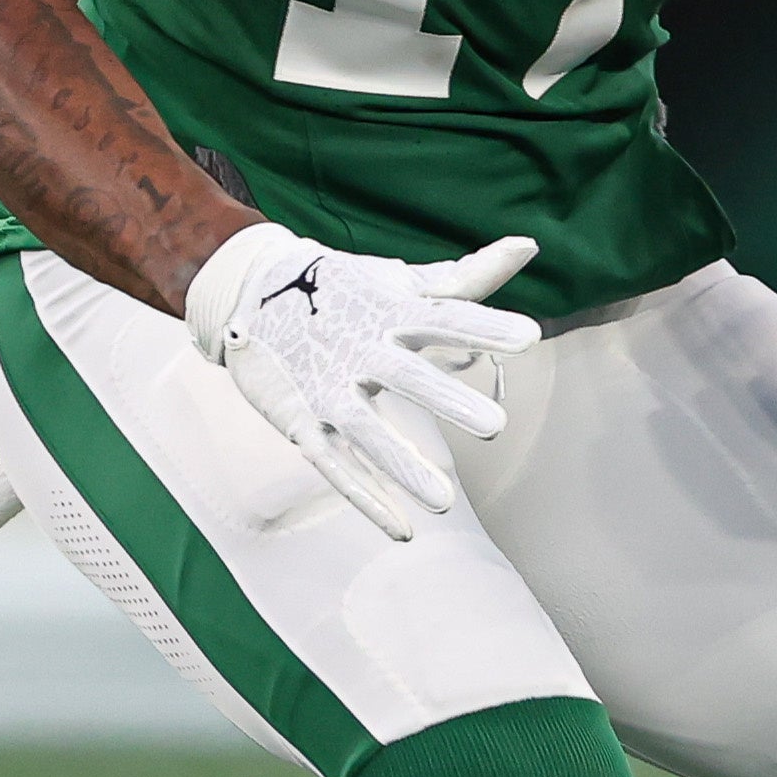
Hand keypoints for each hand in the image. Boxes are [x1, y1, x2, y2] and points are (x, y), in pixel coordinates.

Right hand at [182, 222, 536, 539]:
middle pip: (404, 375)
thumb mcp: (401, 280)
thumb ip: (466, 277)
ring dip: (400, 467)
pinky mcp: (303, 422)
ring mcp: (326, 389)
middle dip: (445, 398)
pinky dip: (366, 499)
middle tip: (495, 426)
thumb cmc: (345, 291)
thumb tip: (528, 245)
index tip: (528, 336)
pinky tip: (403, 530)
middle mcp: (356, 349)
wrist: (248, 294)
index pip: (441, 316)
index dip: (483, 326)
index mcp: (387, 310)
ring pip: (363, 432)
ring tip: (444, 502)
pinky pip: (334, 466)